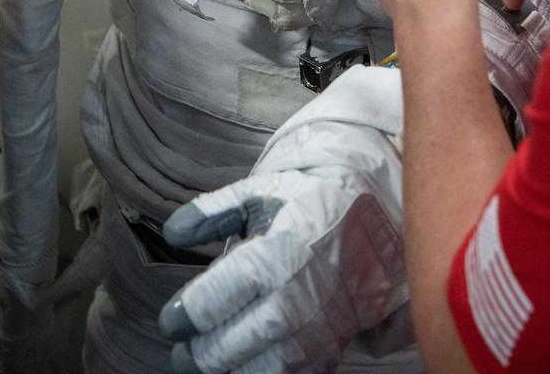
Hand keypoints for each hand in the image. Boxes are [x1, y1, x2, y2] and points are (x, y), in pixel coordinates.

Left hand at [158, 151, 406, 371]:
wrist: (378, 211)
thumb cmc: (312, 198)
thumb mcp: (261, 192)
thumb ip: (213, 212)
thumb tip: (172, 233)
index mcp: (280, 250)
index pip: (221, 294)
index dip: (189, 313)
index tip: (171, 321)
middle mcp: (301, 292)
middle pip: (240, 339)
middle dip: (204, 353)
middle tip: (182, 353)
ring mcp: (322, 323)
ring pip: (267, 366)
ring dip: (233, 370)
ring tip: (209, 365)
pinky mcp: (336, 342)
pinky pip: (297, 373)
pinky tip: (247, 367)